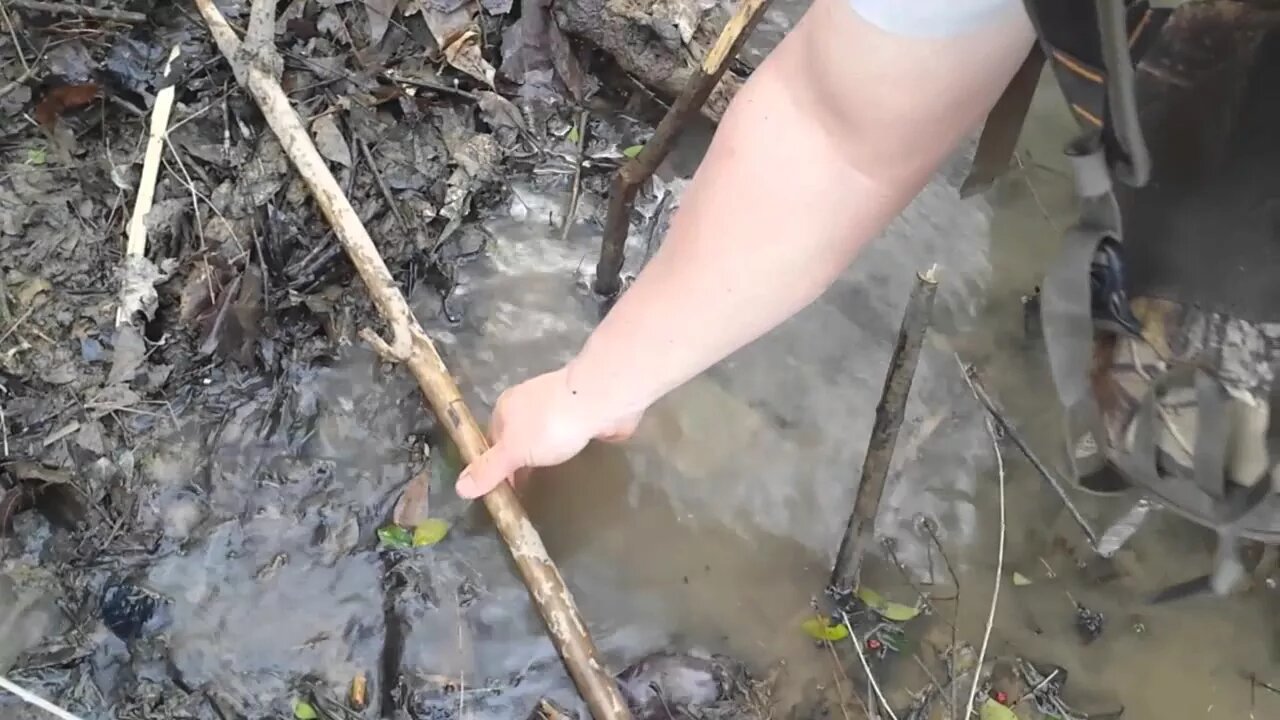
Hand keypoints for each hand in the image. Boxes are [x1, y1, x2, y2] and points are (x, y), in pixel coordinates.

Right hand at [454, 366, 641, 498]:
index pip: (493, 442)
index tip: (505, 493)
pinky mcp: (584, 411)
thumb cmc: (550, 425)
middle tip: (528, 493)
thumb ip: (489, 469)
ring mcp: (558, 405)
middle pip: (518, 439)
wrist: (600, 400)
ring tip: (551, 481)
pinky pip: (570, 434)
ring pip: (545, 437)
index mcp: (506, 407)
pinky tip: (574, 464)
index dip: (497, 468)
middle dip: (522, 462)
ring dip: (546, 455)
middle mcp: (529, 403)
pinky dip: (569, 448)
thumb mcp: (513, 451)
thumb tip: (459, 487)